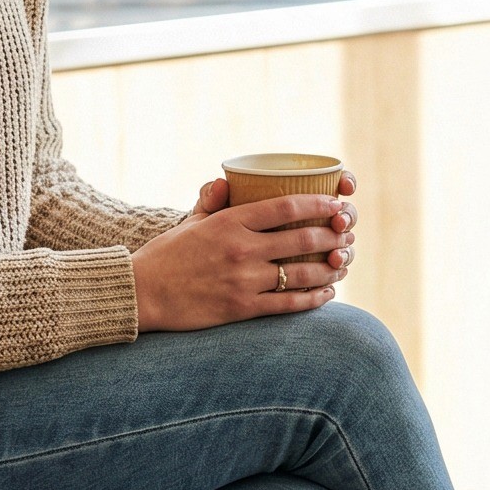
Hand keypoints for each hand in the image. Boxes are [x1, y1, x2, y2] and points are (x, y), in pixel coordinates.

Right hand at [133, 172, 358, 331]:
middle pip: (302, 238)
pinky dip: (313, 299)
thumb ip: (211, 202)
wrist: (142, 294)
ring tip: (343, 264)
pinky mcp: (242, 307)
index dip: (318, 203)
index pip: (285, 206)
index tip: (337, 202)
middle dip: (332, 235)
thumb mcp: (189, 222)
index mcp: (230, 221)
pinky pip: (288, 304)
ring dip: (329, 268)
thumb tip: (223, 181)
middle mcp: (241, 248)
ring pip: (301, 272)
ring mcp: (243, 279)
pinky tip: (327, 294)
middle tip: (347, 235)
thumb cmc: (165, 256)